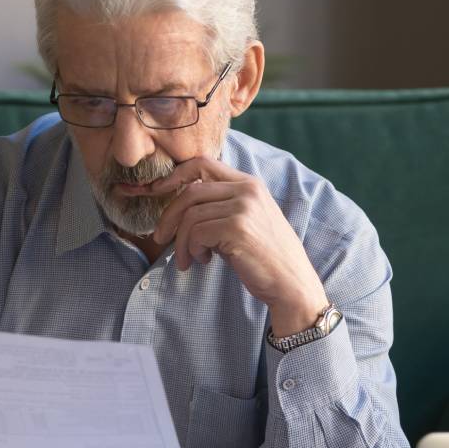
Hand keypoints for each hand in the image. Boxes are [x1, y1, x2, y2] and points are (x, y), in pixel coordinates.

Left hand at [149, 156, 327, 335]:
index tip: (157, 190)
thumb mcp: (246, 222)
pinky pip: (196, 234)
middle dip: (169, 216)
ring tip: (187, 260)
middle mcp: (247, 190)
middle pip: (190, 191)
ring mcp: (243, 208)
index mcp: (249, 184)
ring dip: (181, 242)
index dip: (175, 174)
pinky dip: (192, 250)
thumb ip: (220, 208)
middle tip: (160, 238)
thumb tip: (180, 207)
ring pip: (190, 216)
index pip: (203, 163)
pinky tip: (203, 260)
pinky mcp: (237, 228)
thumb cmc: (265, 257)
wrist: (291, 284)